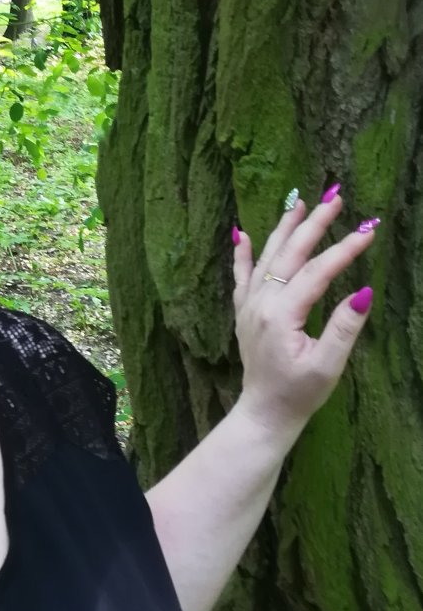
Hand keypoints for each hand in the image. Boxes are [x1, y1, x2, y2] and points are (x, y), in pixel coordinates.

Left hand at [231, 190, 376, 440]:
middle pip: (289, 254)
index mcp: (282, 314)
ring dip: (284, 228)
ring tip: (299, 201)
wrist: (264, 412)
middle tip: (335, 198)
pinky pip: (241, 276)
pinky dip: (243, 253)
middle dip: (314, 224)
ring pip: (266, 257)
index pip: (317, 272)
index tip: (369, 230)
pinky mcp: (244, 312)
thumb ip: (344, 328)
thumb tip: (363, 292)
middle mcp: (260, 303)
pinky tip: (243, 234)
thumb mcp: (328, 366)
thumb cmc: (299, 393)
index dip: (344, 250)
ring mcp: (249, 306)